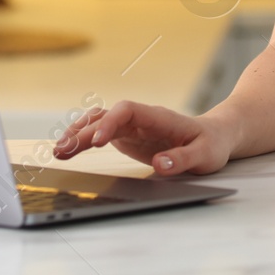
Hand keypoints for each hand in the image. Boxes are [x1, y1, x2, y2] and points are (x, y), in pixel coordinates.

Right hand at [54, 101, 233, 175]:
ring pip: (98, 122)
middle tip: (63, 152)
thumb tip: (160, 164)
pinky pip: (100, 133)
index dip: (109, 123)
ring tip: (58, 152)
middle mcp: (141, 118)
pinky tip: (68, 150)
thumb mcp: (205, 155)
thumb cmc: (212, 144)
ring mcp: (132, 126)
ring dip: (78, 134)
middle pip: (105, 117)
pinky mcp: (127, 136)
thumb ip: (183, 159)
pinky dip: (83, 140)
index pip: (126, 111)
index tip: (97, 142)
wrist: (215, 136)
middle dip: (83, 133)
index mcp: (159, 117)